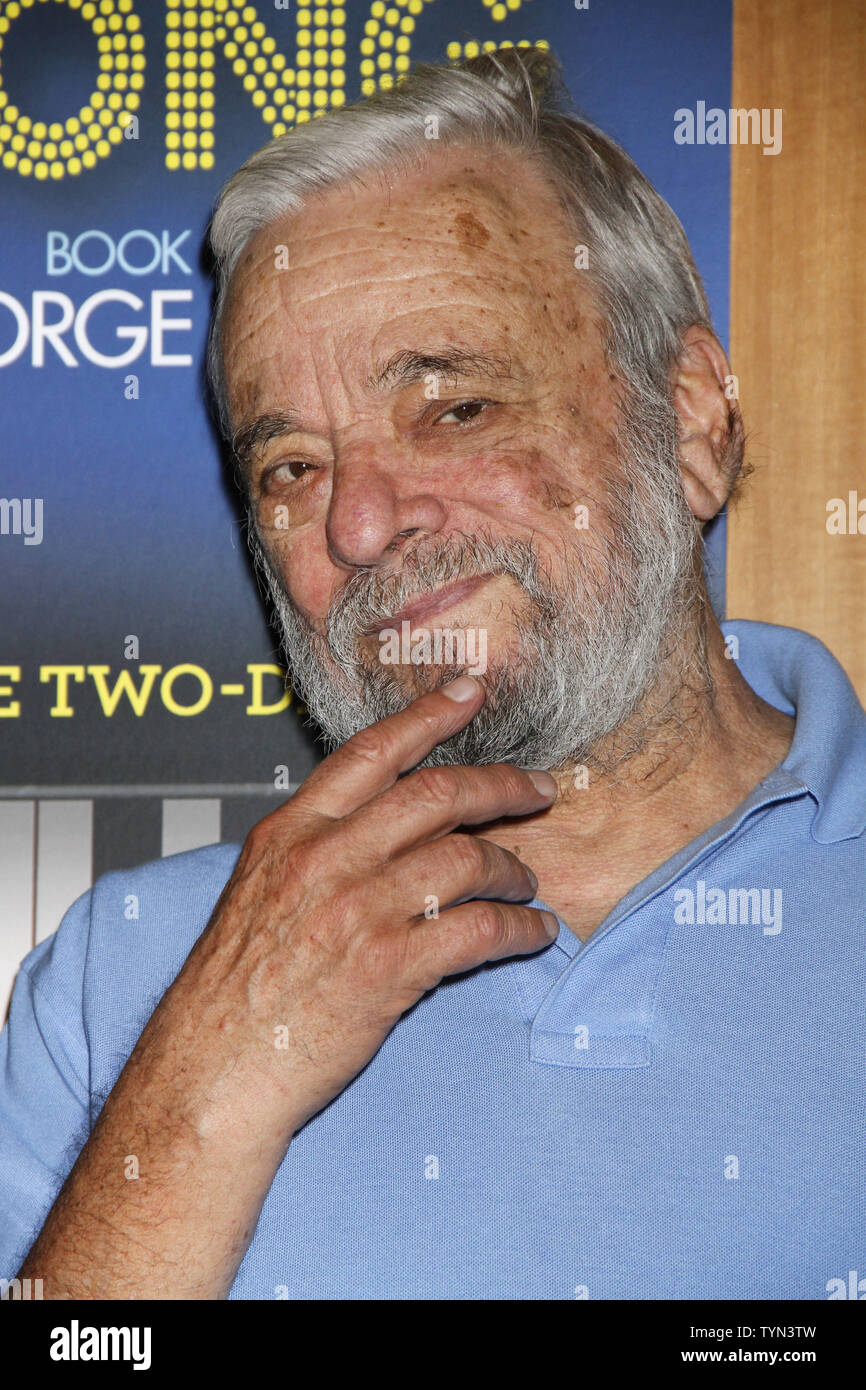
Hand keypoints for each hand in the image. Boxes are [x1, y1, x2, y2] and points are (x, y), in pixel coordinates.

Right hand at [180, 674, 557, 1140]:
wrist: (212, 1070)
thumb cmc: (231, 990)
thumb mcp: (257, 892)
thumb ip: (314, 850)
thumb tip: (378, 825)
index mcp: (290, 833)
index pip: (371, 753)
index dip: (428, 717)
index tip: (470, 693)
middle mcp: (325, 860)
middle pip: (436, 795)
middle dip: (501, 786)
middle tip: (539, 791)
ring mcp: (358, 912)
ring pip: (466, 859)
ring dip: (513, 867)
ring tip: (527, 881)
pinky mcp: (388, 969)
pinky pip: (480, 930)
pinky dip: (520, 927)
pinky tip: (534, 932)